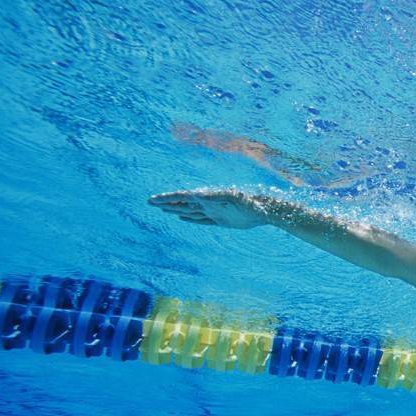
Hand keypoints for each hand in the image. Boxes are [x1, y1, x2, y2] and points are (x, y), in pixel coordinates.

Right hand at [148, 189, 269, 228]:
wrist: (266, 210)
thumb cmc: (253, 204)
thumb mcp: (237, 199)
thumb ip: (218, 198)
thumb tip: (198, 195)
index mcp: (210, 198)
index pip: (184, 197)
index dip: (168, 198)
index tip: (154, 199)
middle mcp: (209, 204)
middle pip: (183, 203)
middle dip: (166, 202)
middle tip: (150, 201)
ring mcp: (214, 212)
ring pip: (190, 211)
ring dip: (175, 209)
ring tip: (161, 208)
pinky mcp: (221, 220)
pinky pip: (201, 220)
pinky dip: (190, 219)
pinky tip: (181, 217)